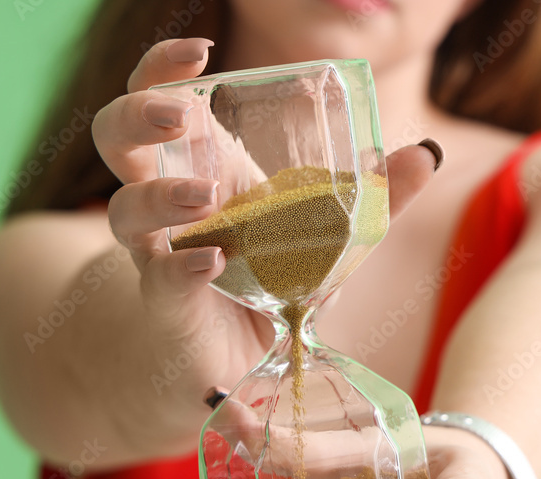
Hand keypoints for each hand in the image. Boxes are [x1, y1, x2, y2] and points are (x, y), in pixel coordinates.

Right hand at [92, 38, 441, 414]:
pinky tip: (209, 262)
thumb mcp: (324, 238)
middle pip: (116, 136)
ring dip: (158, 196)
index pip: (159, 98)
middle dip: (138, 113)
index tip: (199, 52)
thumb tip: (425, 154)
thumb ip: (373, 199)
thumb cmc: (268, 286)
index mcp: (202, 167)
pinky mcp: (168, 305)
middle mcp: (167, 204)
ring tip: (203, 199)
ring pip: (122, 208)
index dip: (163, 67)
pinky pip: (159, 279)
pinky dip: (180, 271)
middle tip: (178, 114)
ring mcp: (158, 254)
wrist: (226, 365)